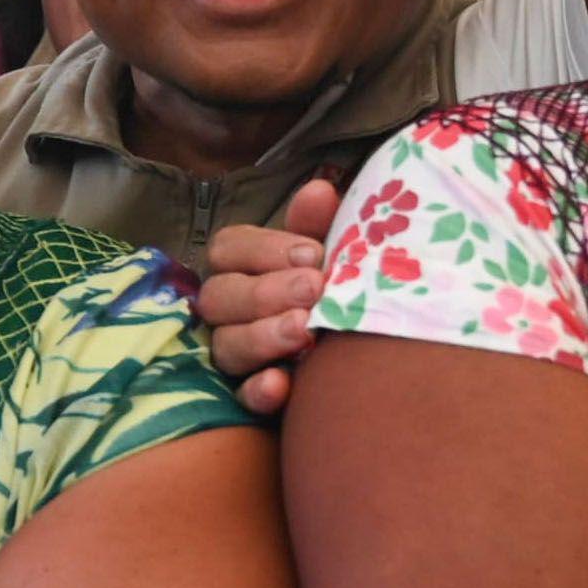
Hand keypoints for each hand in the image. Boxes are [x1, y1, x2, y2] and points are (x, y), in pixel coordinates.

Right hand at [199, 178, 340, 412]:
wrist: (368, 358)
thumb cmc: (338, 291)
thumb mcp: (330, 257)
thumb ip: (319, 226)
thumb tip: (319, 190)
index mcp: (242, 267)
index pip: (228, 248)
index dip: (264, 250)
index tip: (312, 255)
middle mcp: (228, 310)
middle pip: (219, 296)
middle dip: (266, 292)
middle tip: (314, 290)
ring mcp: (235, 355)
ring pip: (225, 346)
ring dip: (262, 337)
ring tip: (304, 332)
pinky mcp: (250, 396)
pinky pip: (240, 398)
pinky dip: (259, 390)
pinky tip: (282, 384)